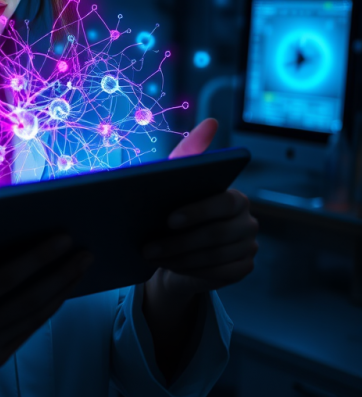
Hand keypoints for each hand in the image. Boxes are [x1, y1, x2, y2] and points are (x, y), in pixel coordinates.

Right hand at [0, 235, 92, 373]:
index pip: (3, 279)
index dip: (35, 258)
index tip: (61, 238)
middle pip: (28, 298)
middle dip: (61, 273)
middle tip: (86, 251)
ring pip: (34, 315)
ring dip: (62, 289)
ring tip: (82, 265)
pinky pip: (30, 329)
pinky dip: (50, 307)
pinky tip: (64, 287)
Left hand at [141, 118, 259, 297]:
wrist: (175, 250)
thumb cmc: (173, 208)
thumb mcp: (174, 180)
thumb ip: (191, 153)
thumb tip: (212, 122)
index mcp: (236, 197)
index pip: (225, 203)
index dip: (198, 211)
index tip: (168, 218)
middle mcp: (248, 222)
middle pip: (218, 234)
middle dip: (180, 242)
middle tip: (148, 246)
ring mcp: (248, 248)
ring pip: (215, 257)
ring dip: (179, 257)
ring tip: (150, 256)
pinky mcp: (242, 269)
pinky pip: (218, 274)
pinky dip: (190, 271)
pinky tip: (167, 267)